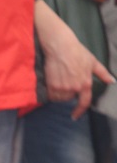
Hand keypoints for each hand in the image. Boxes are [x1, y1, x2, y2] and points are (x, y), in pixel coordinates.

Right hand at [35, 0, 114, 116]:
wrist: (60, 46)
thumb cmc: (77, 52)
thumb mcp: (92, 62)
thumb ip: (102, 73)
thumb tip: (112, 82)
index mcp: (85, 83)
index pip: (84, 102)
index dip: (80, 111)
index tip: (75, 116)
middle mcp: (74, 88)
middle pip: (69, 98)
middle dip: (68, 92)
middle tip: (66, 80)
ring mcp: (62, 88)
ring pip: (59, 97)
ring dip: (59, 92)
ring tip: (59, 79)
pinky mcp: (52, 86)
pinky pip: (51, 95)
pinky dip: (51, 91)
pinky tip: (52, 81)